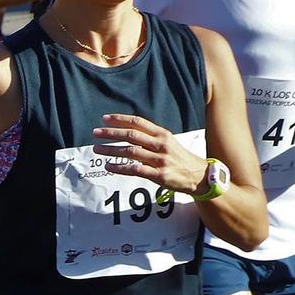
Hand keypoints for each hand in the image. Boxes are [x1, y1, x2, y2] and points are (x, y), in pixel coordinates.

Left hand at [93, 113, 212, 193]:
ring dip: (111, 150)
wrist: (198, 175)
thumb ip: (150, 136)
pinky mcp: (158, 175)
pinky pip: (135, 170)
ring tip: (96, 149)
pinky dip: (119, 168)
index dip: (120, 119)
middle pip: (132, 136)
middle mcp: (161, 145)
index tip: (104, 119)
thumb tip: (127, 130)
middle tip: (95, 132)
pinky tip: (108, 166)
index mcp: (162, 134)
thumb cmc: (178, 157)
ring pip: (130, 152)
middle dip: (111, 133)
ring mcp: (159, 160)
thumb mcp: (168, 142)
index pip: (138, 122)